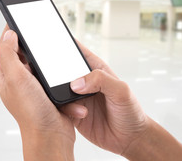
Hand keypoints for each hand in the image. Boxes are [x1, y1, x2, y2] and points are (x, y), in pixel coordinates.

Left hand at [0, 26, 82, 160]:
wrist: (51, 136)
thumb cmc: (32, 112)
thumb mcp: (16, 79)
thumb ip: (9, 55)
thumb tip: (8, 35)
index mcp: (5, 75)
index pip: (6, 47)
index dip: (12, 32)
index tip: (19, 18)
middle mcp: (17, 79)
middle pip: (24, 52)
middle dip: (34, 46)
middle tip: (41, 37)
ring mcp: (32, 85)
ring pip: (41, 63)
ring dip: (49, 63)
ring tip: (52, 64)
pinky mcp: (46, 90)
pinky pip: (52, 75)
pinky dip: (57, 75)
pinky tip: (58, 77)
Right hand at [61, 42, 181, 160]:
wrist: (131, 138)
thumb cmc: (131, 111)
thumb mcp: (121, 91)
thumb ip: (101, 81)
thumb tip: (77, 83)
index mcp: (95, 69)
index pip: (76, 52)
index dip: (64, 44)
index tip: (52, 42)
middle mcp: (84, 82)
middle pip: (61, 70)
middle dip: (53, 71)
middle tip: (51, 76)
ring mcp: (77, 97)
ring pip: (57, 89)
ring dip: (58, 94)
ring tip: (74, 102)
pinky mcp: (73, 113)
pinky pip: (60, 108)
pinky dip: (62, 109)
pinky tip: (78, 114)